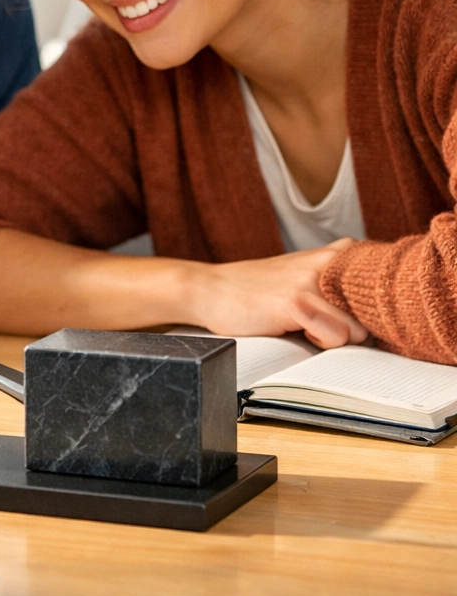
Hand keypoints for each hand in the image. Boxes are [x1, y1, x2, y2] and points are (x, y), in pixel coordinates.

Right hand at [189, 239, 367, 348]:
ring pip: (358, 331)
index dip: (369, 315)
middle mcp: (329, 261)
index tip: (346, 318)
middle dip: (353, 329)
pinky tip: (294, 328)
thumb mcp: (304, 275)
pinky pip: (335, 337)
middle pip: (375, 316)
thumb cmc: (257, 291)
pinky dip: (318, 341)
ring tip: (304, 325)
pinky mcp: (296, 301)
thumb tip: (379, 313)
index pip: (384, 291)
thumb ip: (339, 282)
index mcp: (337, 254)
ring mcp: (312, 280)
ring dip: (334, 338)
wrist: (211, 289)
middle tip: (319, 323)